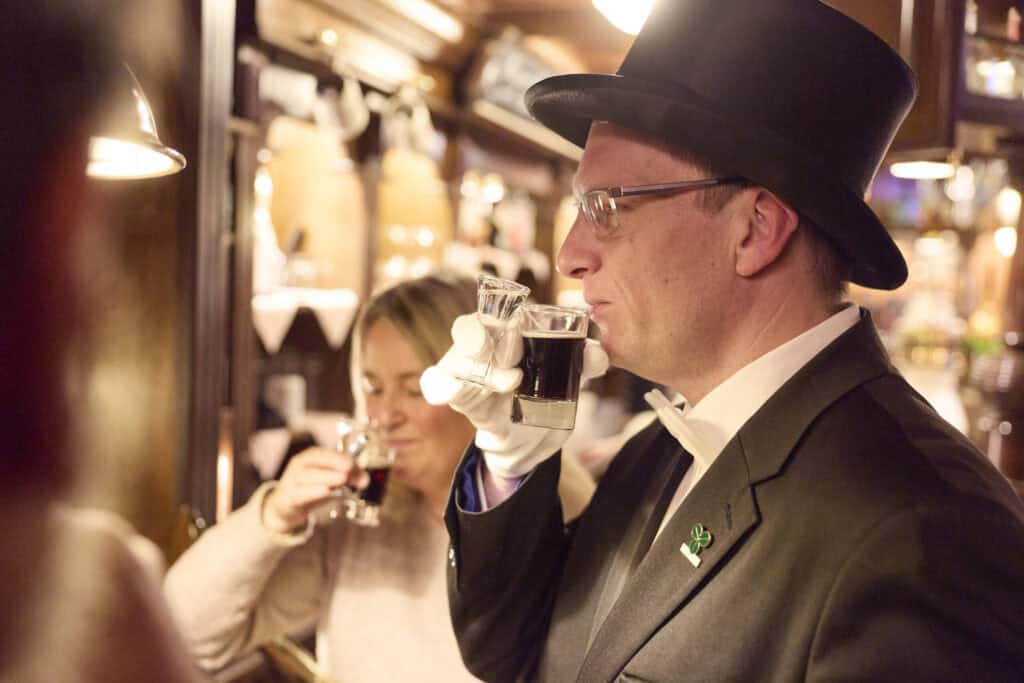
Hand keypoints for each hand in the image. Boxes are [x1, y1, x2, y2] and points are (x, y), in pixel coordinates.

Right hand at [262, 447, 368, 533]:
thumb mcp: (330, 481)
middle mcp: (298, 466)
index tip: (354, 464)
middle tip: (350, 471)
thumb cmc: (311, 489)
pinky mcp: (288, 499)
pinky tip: (326, 491)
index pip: (323, 453)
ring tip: (342, 479)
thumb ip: (348, 478)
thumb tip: (366, 479)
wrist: (285, 508)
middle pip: (315, 461)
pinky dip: (313, 492)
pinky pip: (300, 494)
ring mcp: (291, 481)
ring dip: (326, 477)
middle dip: (335, 465)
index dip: (339, 457)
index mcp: (309, 457)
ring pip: (306, 476)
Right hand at [420, 314, 609, 477]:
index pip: (496, 311)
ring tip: (510, 383)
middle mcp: (482, 346)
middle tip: (516, 361)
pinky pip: (437, 385)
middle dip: (487, 342)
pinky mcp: (462, 398)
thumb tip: (597, 355)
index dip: (503, 316)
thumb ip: (585, 363)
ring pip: (454, 359)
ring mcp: (467, 372)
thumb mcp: (571, 376)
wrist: (533, 434)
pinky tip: (448, 390)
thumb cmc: (546, 389)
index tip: (518, 328)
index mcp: (508, 331)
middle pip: (468, 330)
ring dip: (476, 370)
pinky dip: (440, 386)